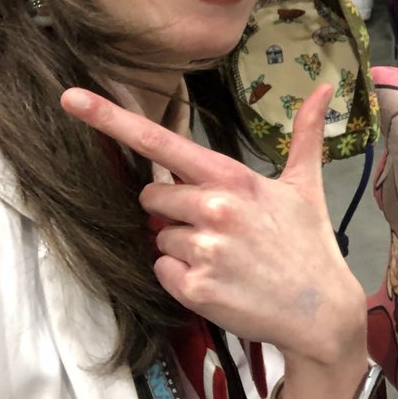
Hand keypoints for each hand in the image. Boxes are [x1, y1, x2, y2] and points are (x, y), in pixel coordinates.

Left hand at [60, 85, 365, 367]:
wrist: (321, 311)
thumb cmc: (310, 244)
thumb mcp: (306, 185)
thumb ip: (305, 133)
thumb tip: (325, 87)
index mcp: (233, 179)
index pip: (162, 142)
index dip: (112, 119)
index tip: (72, 99)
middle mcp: (213, 209)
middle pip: (153, 196)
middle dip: (175, 209)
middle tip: (219, 228)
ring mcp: (203, 250)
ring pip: (159, 236)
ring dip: (182, 247)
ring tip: (227, 258)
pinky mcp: (194, 288)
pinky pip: (162, 270)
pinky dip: (181, 277)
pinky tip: (219, 280)